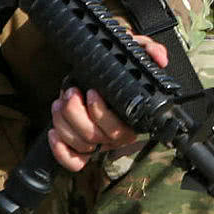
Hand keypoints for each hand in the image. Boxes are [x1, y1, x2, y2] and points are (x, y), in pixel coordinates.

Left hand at [46, 35, 168, 171]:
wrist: (97, 76)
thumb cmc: (115, 68)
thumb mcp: (133, 54)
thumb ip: (149, 50)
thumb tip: (160, 58)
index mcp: (131, 120)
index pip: (117, 128)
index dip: (100, 113)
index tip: (91, 91)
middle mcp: (116, 136)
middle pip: (93, 137)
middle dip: (76, 113)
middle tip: (71, 93)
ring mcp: (99, 144)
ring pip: (80, 145)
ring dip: (64, 123)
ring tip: (60, 103)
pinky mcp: (82, 149)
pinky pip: (73, 162)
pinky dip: (61, 151)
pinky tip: (54, 133)